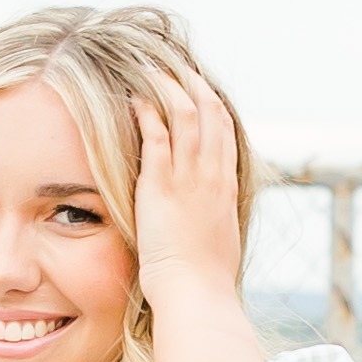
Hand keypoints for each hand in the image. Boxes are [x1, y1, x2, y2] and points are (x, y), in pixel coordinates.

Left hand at [131, 78, 249, 307]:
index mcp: (227, 187)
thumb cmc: (205, 281)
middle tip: (179, 67)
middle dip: (194, 84)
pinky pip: (157, 138)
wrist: (197, 294)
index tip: (200, 89)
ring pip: (185, 115)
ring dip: (169, 88)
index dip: (212, 104)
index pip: (225, 131)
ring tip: (153, 71)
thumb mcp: (220, 242)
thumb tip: (212, 220)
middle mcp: (212, 175)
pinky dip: (146, 113)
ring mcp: (189, 178)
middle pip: (210, 112)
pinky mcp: (161, 186)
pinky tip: (134, 99)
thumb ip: (215, 221)